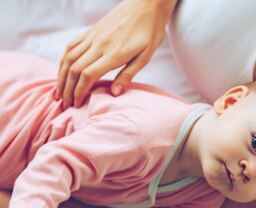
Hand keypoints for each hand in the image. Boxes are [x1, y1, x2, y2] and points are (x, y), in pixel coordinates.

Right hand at [55, 0, 177, 108]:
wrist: (145, 4)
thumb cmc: (150, 31)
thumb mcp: (146, 56)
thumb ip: (128, 74)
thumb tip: (114, 93)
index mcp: (115, 53)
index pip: (89, 75)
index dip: (80, 91)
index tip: (77, 104)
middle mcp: (99, 44)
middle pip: (74, 68)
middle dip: (67, 88)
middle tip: (66, 104)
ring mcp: (92, 36)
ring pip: (68, 57)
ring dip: (61, 76)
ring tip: (59, 92)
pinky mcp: (90, 31)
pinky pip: (71, 46)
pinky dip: (63, 61)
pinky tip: (63, 72)